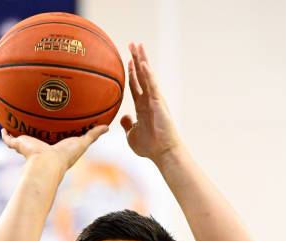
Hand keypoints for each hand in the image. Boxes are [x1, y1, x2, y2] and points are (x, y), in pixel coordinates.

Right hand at [1, 124, 108, 173]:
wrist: (47, 163)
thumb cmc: (65, 156)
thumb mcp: (82, 142)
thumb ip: (93, 134)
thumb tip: (108, 126)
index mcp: (54, 148)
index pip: (54, 140)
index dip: (55, 134)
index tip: (55, 127)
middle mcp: (41, 148)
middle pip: (37, 139)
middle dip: (35, 133)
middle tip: (34, 122)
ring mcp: (29, 147)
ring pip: (22, 139)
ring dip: (19, 133)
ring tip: (15, 123)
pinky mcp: (19, 145)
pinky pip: (9, 140)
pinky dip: (5, 135)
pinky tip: (2, 128)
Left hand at [121, 43, 181, 164]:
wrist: (162, 152)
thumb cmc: (150, 147)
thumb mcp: (132, 135)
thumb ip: (127, 124)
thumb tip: (122, 116)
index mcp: (142, 106)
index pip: (135, 84)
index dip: (131, 72)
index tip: (128, 59)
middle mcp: (149, 100)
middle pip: (141, 74)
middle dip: (136, 58)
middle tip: (132, 43)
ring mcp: (154, 99)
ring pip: (147, 75)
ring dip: (141, 59)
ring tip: (136, 45)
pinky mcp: (159, 102)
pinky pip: (152, 85)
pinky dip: (147, 74)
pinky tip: (142, 62)